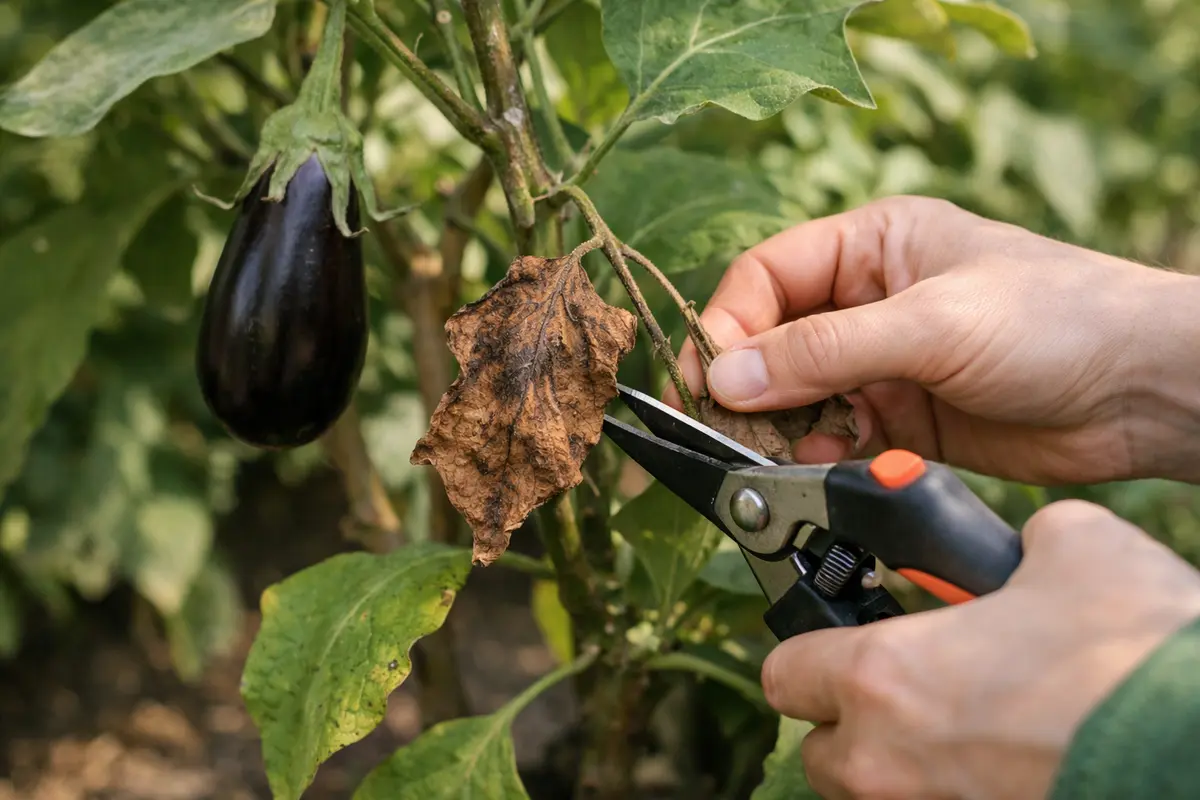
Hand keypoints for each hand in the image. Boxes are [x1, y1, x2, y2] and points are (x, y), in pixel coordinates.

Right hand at [670, 196, 1199, 484]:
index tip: (712, 378)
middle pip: (772, 340)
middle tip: (731, 427)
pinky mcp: (901, 419)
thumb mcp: (931, 323)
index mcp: (872, 245)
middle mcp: (868, 301)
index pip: (767, 277)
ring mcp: (883, 363)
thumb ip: (824, 351)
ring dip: (781, 425)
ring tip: (781, 453)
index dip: (730, 325)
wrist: (1145, 393)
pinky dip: (819, 454)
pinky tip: (825, 465)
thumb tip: (726, 378)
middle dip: (749, 383)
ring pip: (797, 394)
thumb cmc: (1055, 320)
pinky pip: (834, 436)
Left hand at [762, 500, 1199, 799]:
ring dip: (899, 758)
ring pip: (873, 792)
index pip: (784, 671)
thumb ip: (1011, 545)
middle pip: (821, 749)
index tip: (842, 634)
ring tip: (964, 723)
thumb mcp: (1072, 547)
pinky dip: (951, 786)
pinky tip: (1007, 756)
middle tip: (909, 684)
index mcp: (882, 678)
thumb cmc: (1135, 657)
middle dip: (850, 717)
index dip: (810, 645)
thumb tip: (1022, 552)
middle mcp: (887, 764)